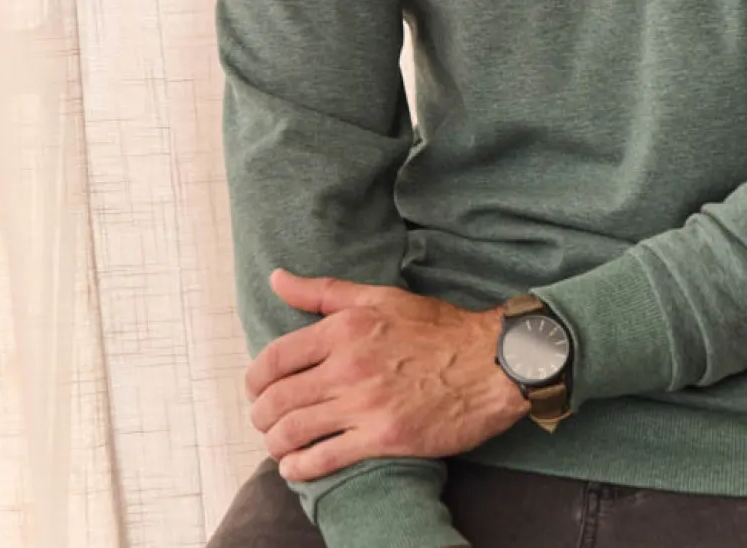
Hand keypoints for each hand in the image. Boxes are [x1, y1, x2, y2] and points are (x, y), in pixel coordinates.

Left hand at [244, 269, 530, 481]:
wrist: (491, 363)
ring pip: (291, 432)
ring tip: (281, 444)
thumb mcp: (382, 297)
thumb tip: (277, 278)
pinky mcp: (382, 437)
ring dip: (275, 443)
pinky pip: (322, 459)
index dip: (255, 380)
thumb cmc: (439, 329)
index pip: (273, 359)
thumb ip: (324, 292)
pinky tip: (296, 466)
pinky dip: (298, 468)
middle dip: (261, 415)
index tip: (257, 388)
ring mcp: (364, 404)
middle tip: (267, 420)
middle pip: (275, 400)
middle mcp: (349, 366)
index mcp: (345, 328)